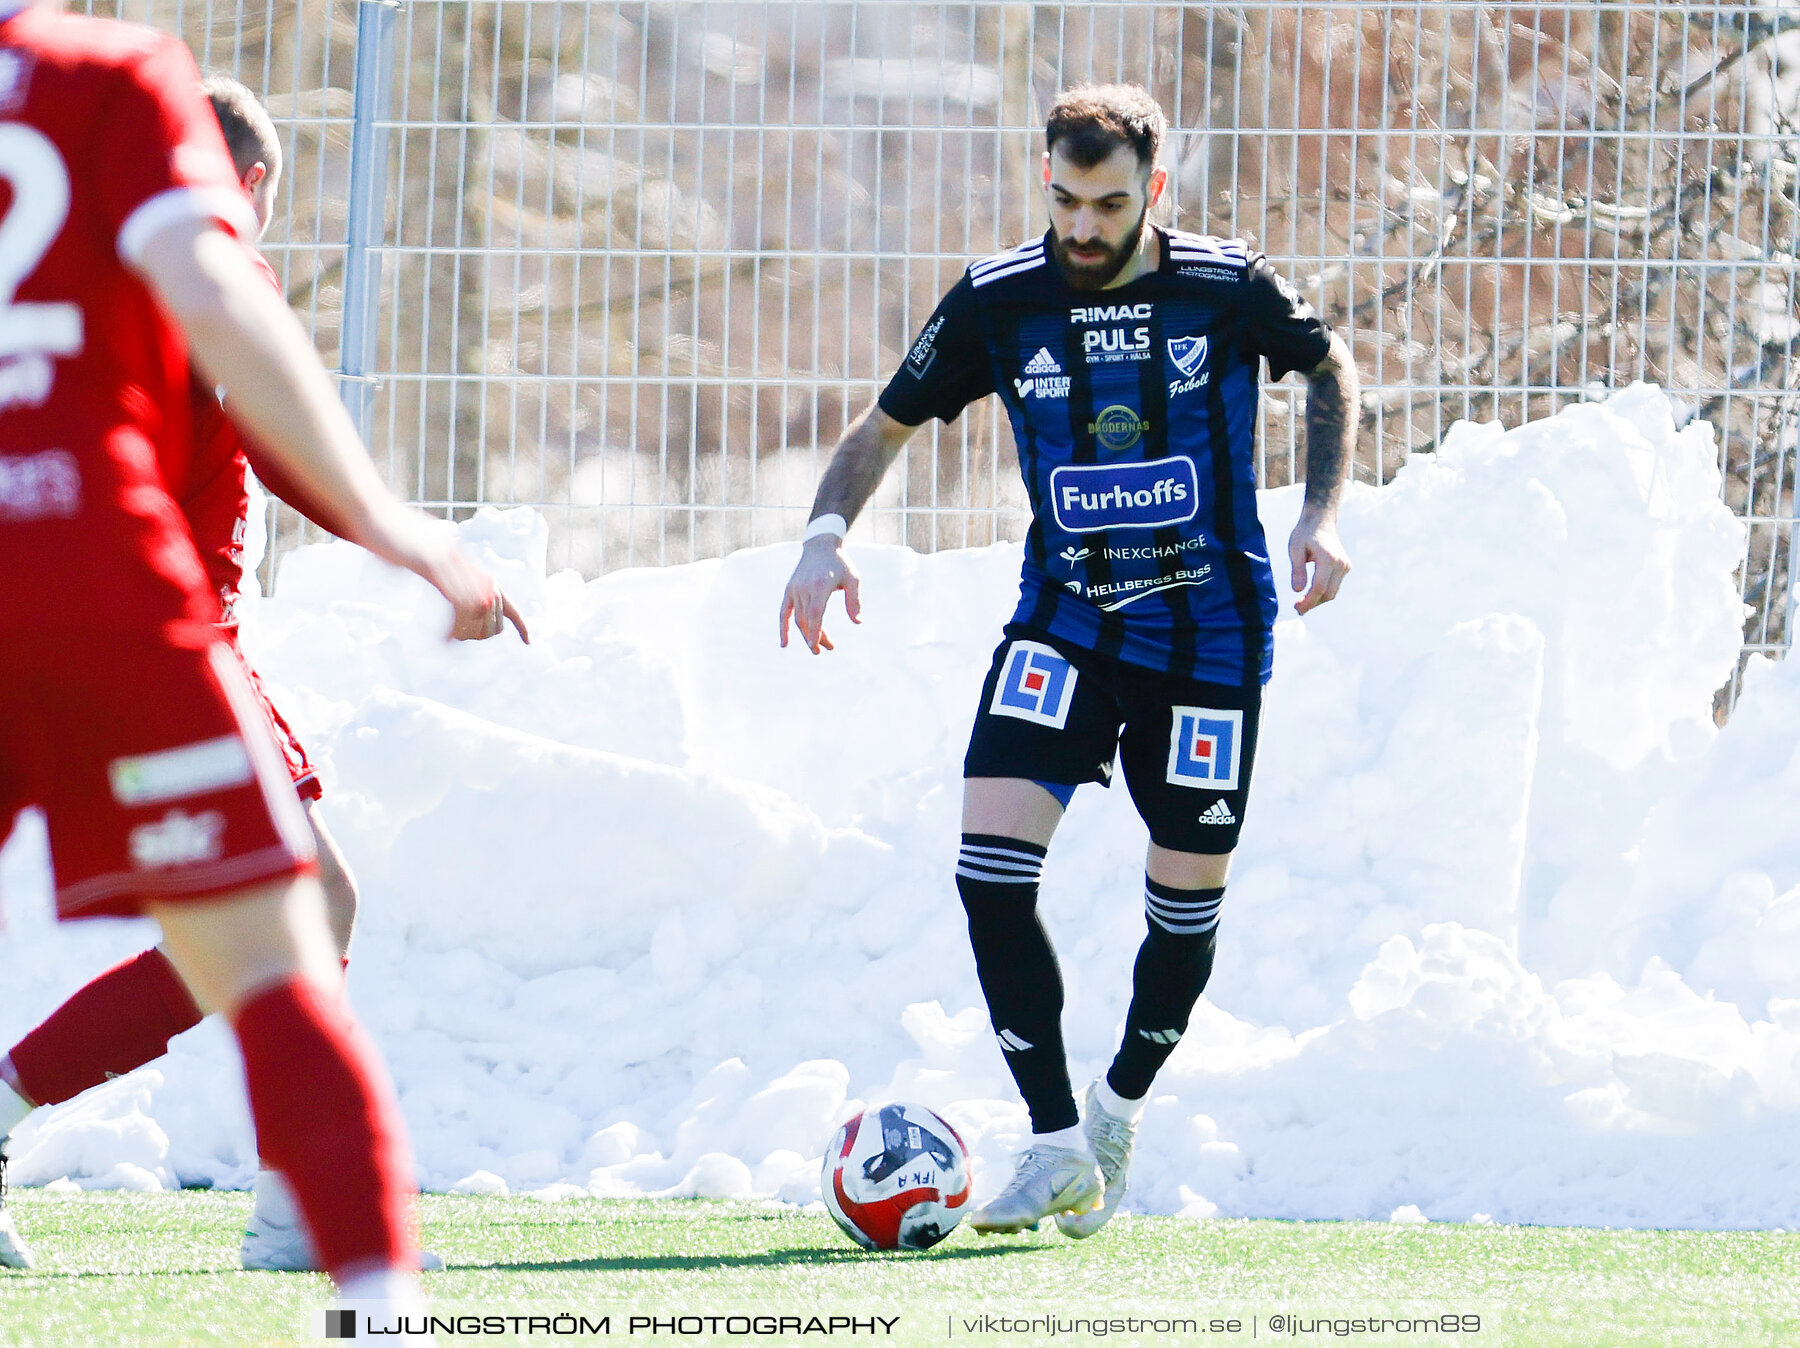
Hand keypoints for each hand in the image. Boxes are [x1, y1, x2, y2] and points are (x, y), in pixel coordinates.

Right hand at [369, 507, 530, 642]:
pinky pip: (456, 600)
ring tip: (455, 640)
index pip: (499, 591)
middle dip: (490, 628)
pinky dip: (455, 625)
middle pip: (496, 601)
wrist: (367, 509)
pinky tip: (445, 638)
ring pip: (480, 604)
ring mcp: (447, 560)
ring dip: (472, 629)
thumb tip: (422, 572)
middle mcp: (461, 558)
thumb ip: (426, 565)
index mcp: (460, 558)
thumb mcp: (413, 552)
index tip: (529, 640)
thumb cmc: (384, 532)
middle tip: (468, 641)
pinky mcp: (431, 564)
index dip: (516, 617)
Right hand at [779, 535, 860, 652]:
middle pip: (808, 619)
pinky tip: (784, 644)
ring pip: (798, 618)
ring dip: (807, 634)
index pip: (815, 613)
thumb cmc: (840, 564)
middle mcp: (804, 587)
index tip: (816, 646)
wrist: (821, 546)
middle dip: (817, 637)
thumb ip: (855, 600)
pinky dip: (783, 628)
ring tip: (819, 646)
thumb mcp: (853, 579)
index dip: (815, 631)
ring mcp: (794, 589)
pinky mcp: (789, 590)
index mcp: (820, 585)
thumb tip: (858, 622)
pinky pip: (784, 612)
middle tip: (829, 648)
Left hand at [1288, 507, 1349, 614]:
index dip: (1308, 601)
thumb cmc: (1305, 533)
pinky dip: (1323, 592)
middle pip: (1328, 593)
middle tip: (1297, 608)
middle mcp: (1340, 563)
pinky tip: (1310, 593)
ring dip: (1318, 600)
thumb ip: (1297, 569)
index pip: (1319, 587)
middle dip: (1313, 603)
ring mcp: (1345, 565)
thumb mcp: (1295, 549)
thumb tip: (1297, 590)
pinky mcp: (1345, 567)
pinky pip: (1334, 586)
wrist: (1320, 520)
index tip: (1297, 608)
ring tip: (1301, 603)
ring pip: (1332, 592)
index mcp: (1328, 558)